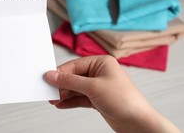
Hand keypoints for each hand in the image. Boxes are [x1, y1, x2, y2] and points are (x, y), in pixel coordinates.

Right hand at [45, 56, 179, 132]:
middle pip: (74, 77)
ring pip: (76, 89)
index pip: (75, 65)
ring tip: (53, 99)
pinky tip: (61, 104)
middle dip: (61, 85)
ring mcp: (99, 87)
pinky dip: (70, 101)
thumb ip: (70, 81)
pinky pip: (80, 98)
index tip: (48, 78)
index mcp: (102, 62)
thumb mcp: (93, 87)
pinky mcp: (98, 99)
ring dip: (64, 95)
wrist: (138, 123)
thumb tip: (52, 75)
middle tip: (48, 90)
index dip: (60, 72)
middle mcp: (100, 73)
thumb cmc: (125, 100)